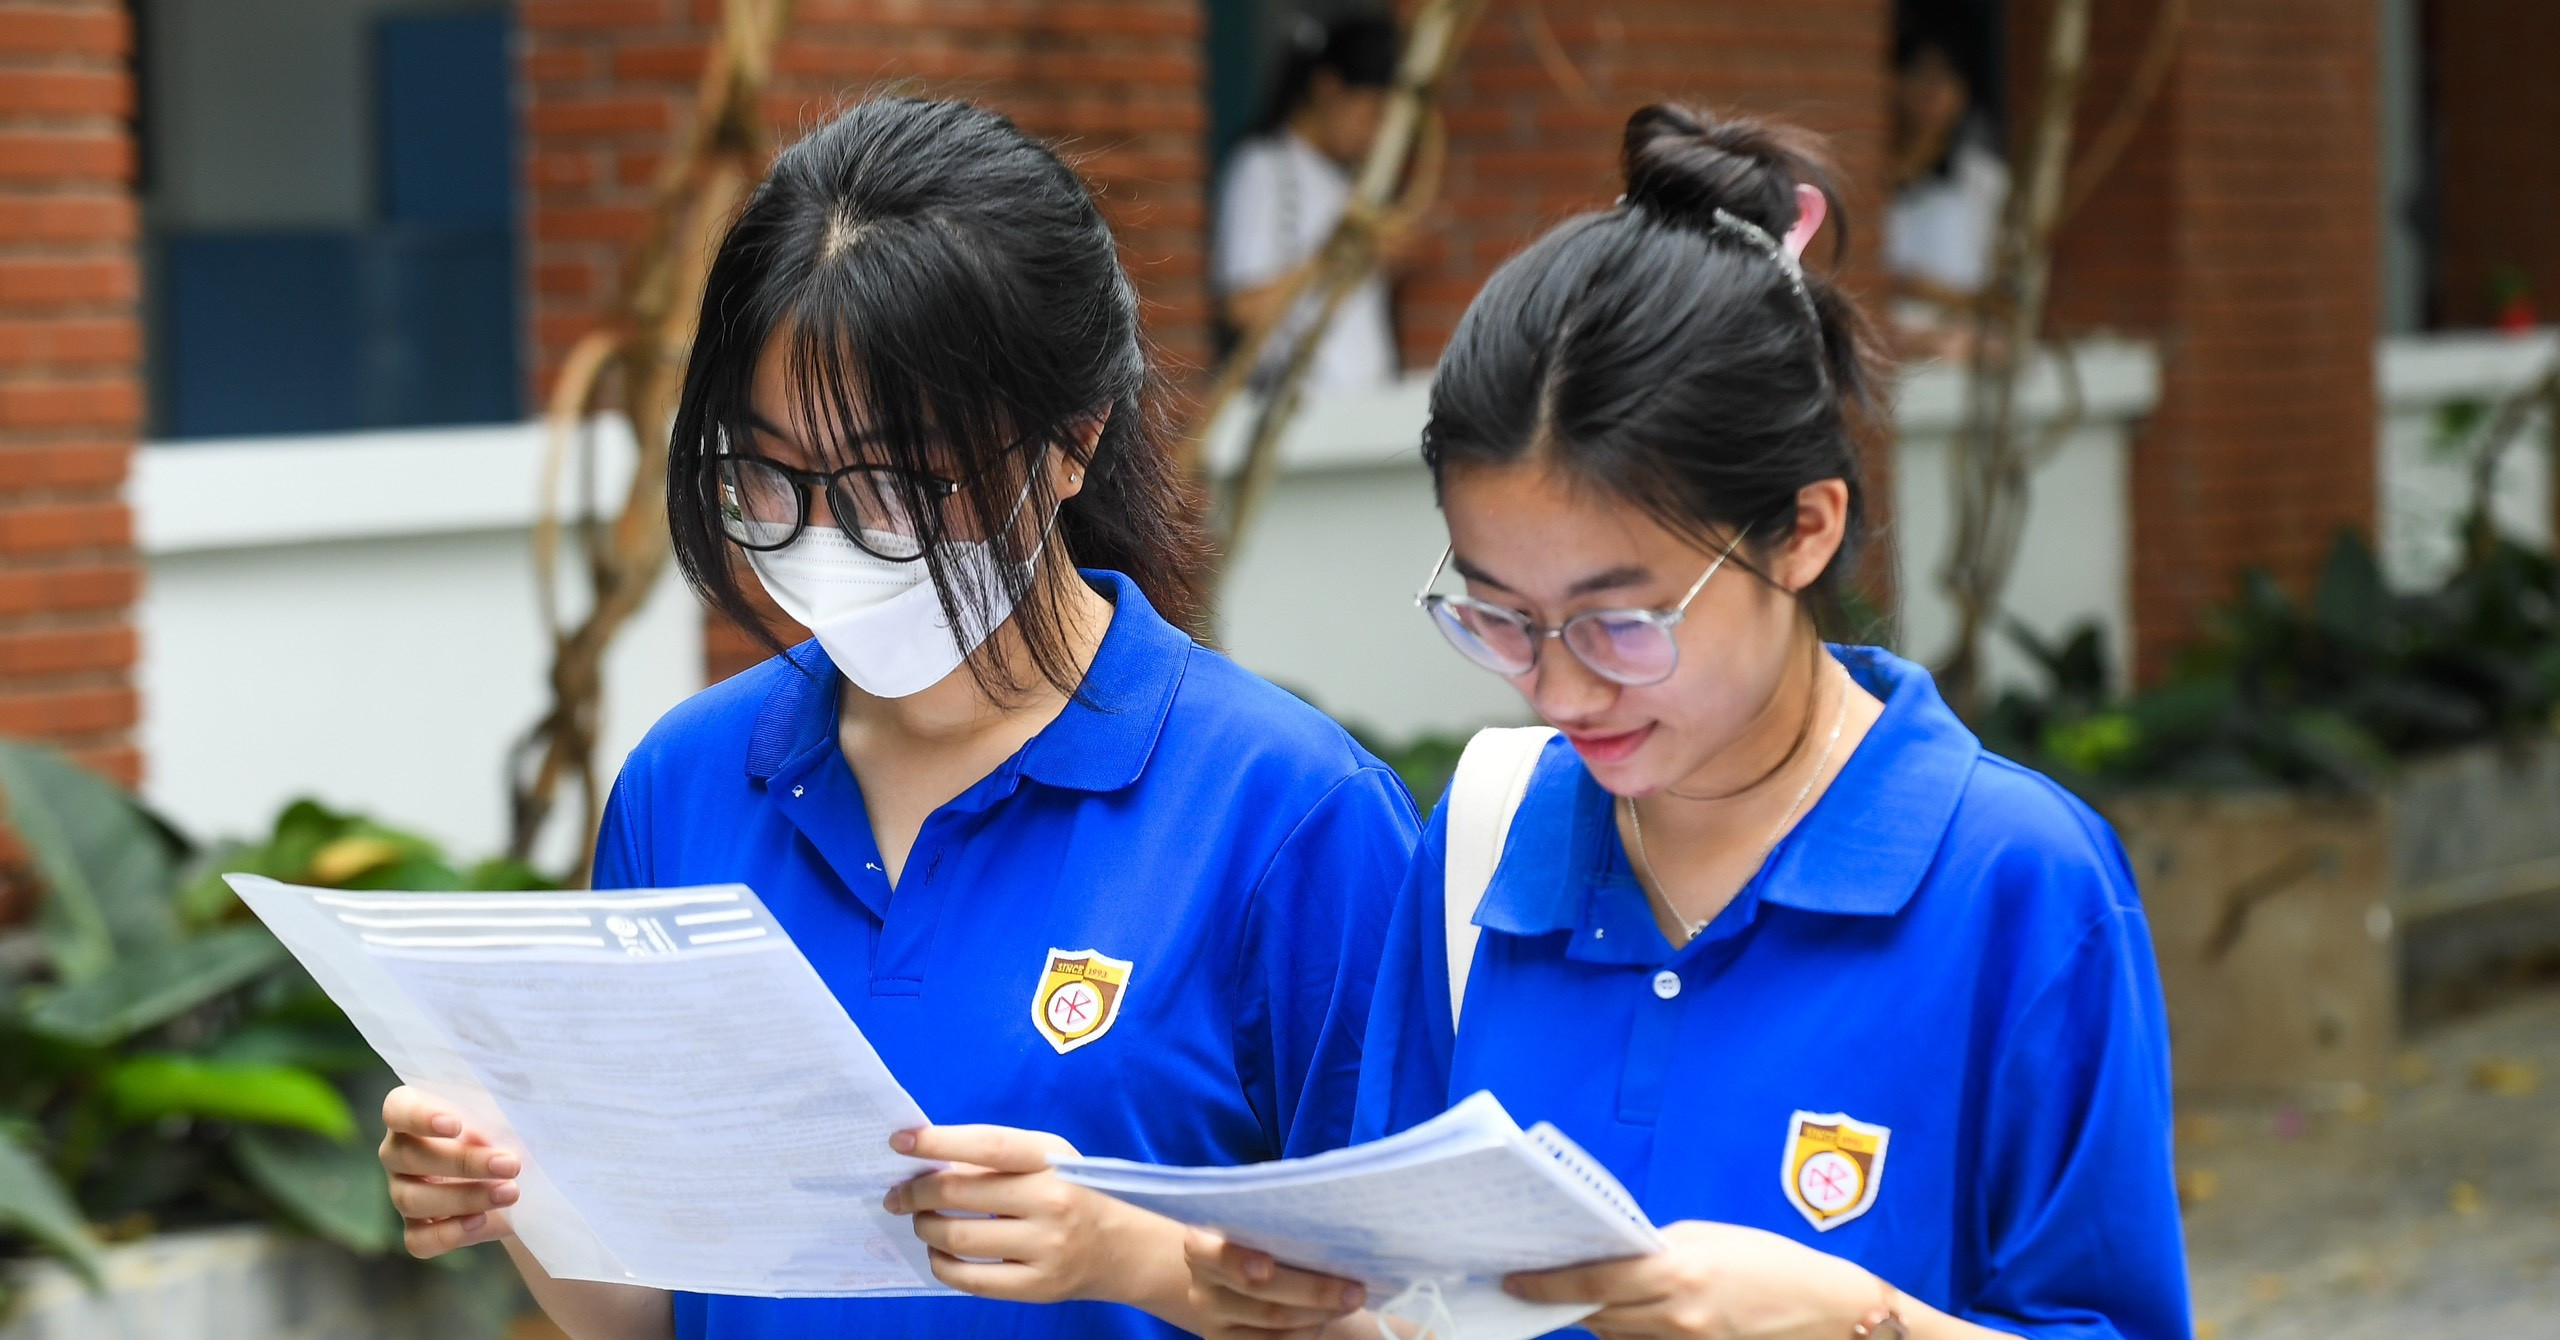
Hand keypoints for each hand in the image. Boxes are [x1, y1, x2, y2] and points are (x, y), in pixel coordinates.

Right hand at [378, 1086, 522, 1258]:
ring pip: (411, 1200)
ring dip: (465, 1199)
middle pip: (408, 1158)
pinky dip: (449, 1234)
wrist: (515, 1171)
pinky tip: (481, 1221)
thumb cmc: (503, 1126)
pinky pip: (417, 1240)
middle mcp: (397, 1152)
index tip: (455, 1125)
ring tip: (510, 1193)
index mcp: (411, 1111)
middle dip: (464, 1163)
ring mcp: (401, 1191)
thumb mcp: (502, 1112)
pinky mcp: (415, 1228)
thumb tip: (487, 1140)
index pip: (397, 1111)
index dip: (419, 1118)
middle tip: (510, 1164)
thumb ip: (493, 1116)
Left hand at [885, 1125, 1163, 1306]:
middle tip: (898, 1194)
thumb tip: (930, 1162)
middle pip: (959, 1193)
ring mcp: (1043, 1248)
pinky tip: (939, 1251)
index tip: (900, 1142)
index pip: (988, 1146)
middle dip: (916, 1193)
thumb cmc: (1075, 1194)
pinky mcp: (1035, 1287)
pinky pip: (968, 1278)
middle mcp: (1050, 1201)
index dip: (939, 1142)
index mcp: (1051, 1161)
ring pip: (957, 1237)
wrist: (1123, 1249)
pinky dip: (941, 1263)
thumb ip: (997, 1158)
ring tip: (922, 1221)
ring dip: (925, 1227)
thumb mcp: (1049, 1161)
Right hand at [1182, 1227, 1366, 1339]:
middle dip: (1314, 1291)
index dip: (1238, 1261)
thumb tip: (1332, 1229)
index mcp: (1200, 1246)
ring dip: (1320, 1313)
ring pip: (1274, 1322)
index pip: (1212, 1252)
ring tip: (1351, 1300)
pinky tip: (1328, 1316)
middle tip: (1355, 1289)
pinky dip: (1308, 1331)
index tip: (1266, 1267)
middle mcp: (1202, 1287)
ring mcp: (1214, 1322)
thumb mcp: (1255, 1228)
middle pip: (1260, 1293)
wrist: (1227, 1281)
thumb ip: (1278, 1228)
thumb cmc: (1255, 1242)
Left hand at [1504, 1221, 1885, 1339]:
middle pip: (1595, 1316)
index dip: (1545, 1285)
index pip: (1591, 1284)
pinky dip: (1626, 1335)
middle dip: (1560, 1302)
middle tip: (1527, 1285)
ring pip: (1616, 1338)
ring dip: (1592, 1319)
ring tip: (1569, 1299)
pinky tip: (1619, 1318)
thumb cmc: (1771, 1263)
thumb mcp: (1708, 1239)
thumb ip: (1655, 1250)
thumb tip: (1609, 1256)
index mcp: (1677, 1273)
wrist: (1830, 1313)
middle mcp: (1677, 1317)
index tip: (1512, 1280)